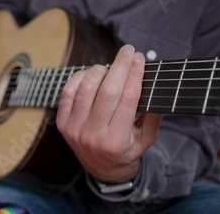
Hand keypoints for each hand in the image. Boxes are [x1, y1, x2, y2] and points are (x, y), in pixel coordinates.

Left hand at [56, 45, 160, 182]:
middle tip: (128, 50)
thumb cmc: (127, 150)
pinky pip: (68, 92)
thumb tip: (156, 83)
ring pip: (86, 88)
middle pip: (108, 90)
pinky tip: (92, 74)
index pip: (128, 98)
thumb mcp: (146, 139)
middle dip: (120, 65)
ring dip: (100, 70)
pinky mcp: (63, 123)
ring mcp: (75, 129)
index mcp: (117, 141)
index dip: (135, 74)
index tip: (140, 58)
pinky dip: (80, 77)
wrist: (101, 169)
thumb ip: (153, 115)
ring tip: (110, 67)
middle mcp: (93, 135)